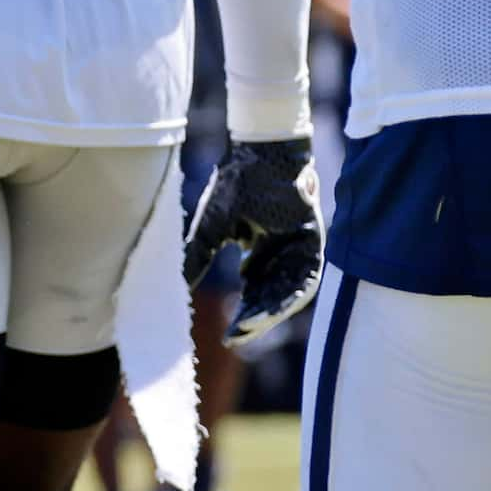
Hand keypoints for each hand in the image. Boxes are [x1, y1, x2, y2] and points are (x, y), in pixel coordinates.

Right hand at [184, 135, 324, 343]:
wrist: (262, 153)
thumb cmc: (236, 185)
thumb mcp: (212, 229)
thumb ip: (197, 259)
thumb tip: (177, 291)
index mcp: (259, 251)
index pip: (253, 292)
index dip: (244, 316)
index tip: (229, 337)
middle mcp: (280, 253)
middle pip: (272, 295)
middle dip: (257, 319)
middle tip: (239, 336)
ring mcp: (298, 246)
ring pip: (290, 289)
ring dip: (274, 310)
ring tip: (253, 325)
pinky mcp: (314, 237)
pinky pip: (309, 272)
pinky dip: (296, 291)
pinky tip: (282, 306)